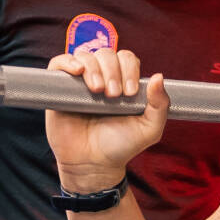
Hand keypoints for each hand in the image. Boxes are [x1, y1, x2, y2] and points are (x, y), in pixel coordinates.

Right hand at [44, 47, 169, 193]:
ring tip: (98, 91)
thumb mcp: (149, 129)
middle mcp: (102, 78)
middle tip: (114, 96)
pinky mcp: (59, 89)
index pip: (126, 58)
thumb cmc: (121, 147)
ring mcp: (79, 83)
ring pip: (85, 56)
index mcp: (122, 82)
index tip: (130, 93)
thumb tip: (158, 76)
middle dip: (113, 71)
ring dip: (94, 69)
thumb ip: (160, 105)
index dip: (129, 69)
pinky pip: (59, 62)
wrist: (93, 165)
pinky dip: (68, 61)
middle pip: (106, 54)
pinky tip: (77, 71)